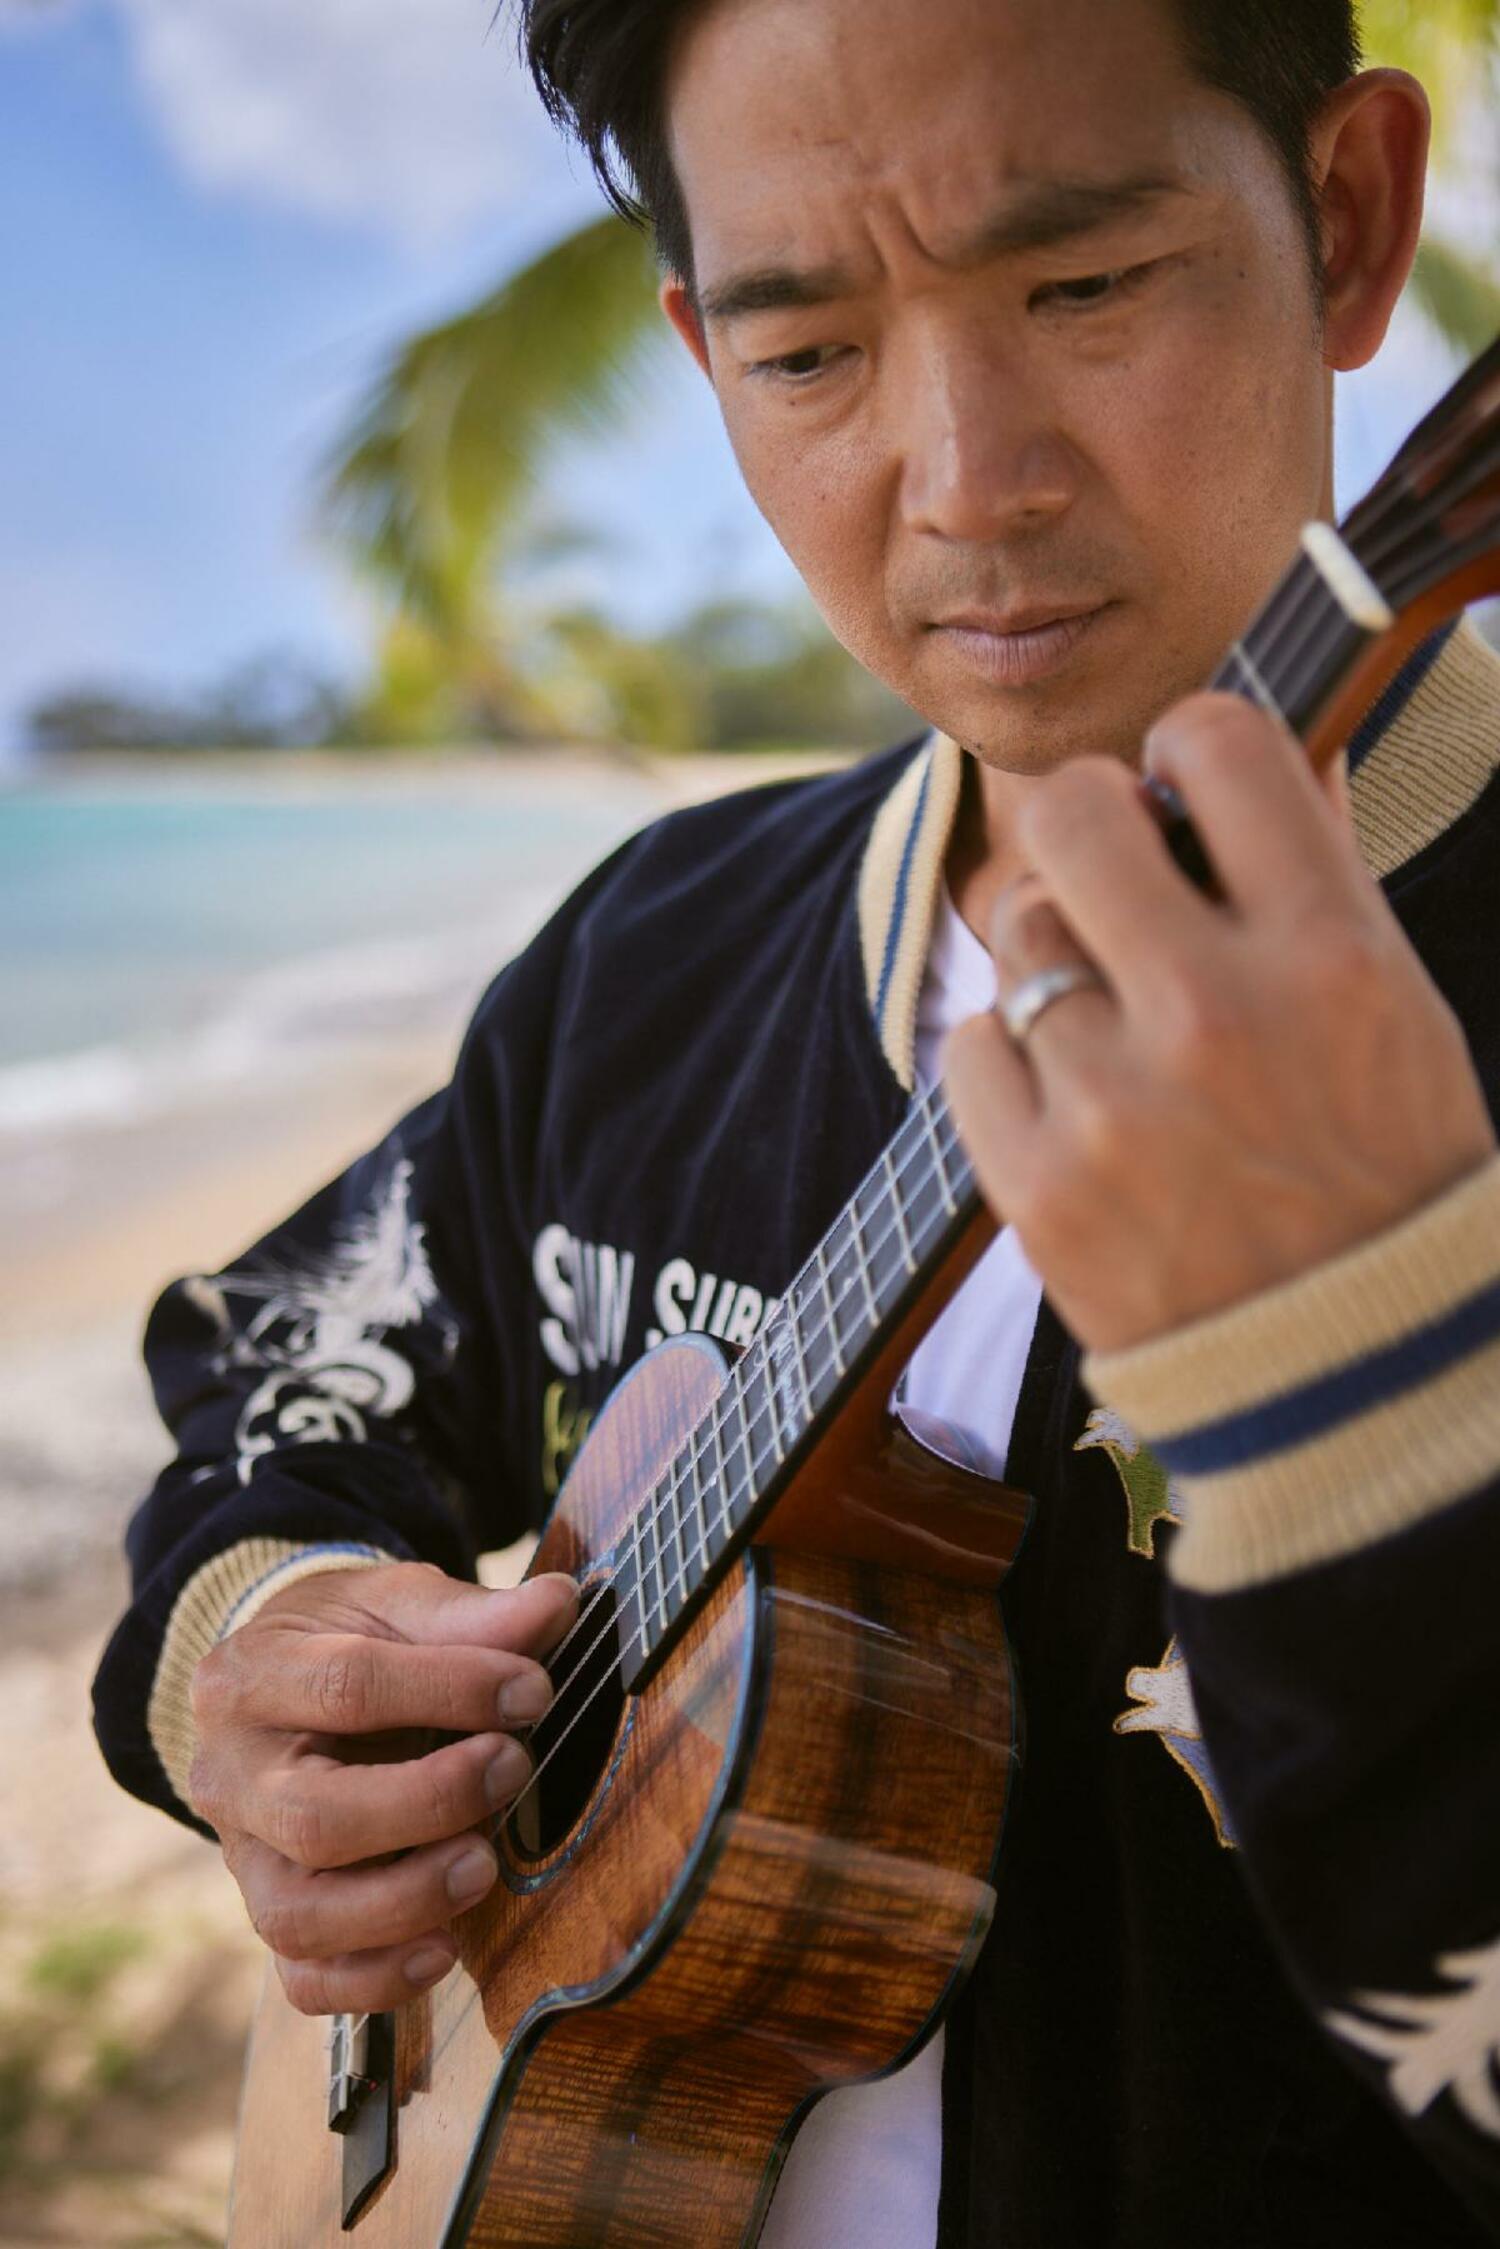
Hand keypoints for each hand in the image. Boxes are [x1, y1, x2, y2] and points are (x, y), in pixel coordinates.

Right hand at [187, 1559, 578, 2014]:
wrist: (288, 1680)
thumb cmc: (349, 1637)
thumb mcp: (396, 1603)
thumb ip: (471, 1612)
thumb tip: (556, 1604)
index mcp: (250, 1675)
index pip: (345, 1687)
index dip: (450, 1689)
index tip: (533, 1690)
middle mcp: (231, 1775)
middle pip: (313, 1818)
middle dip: (430, 1803)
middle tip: (513, 1767)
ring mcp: (242, 1858)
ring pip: (298, 1915)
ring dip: (406, 1900)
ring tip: (484, 1865)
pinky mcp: (270, 1917)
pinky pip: (304, 1979)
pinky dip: (375, 1980)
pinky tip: (445, 1948)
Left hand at [944, 693, 1495, 1354]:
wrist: (1357, 1378)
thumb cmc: (1387, 1174)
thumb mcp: (1395, 1009)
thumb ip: (1316, 876)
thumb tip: (1247, 751)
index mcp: (1330, 958)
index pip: (1221, 747)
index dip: (1191, 742)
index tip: (1184, 778)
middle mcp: (1216, 1017)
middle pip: (1076, 817)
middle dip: (1091, 820)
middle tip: (1112, 865)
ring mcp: (1114, 1107)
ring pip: (1017, 930)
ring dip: (1055, 948)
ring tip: (1111, 1012)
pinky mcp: (1036, 1187)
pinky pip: (971, 1044)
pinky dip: (1010, 1056)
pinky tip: (1072, 1096)